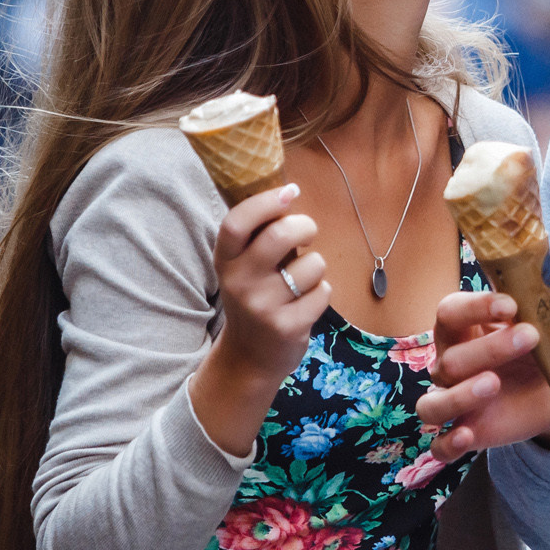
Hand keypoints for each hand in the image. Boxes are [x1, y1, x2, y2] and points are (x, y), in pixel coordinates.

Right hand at [191, 184, 326, 454]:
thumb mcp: (243, 268)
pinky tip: (305, 304)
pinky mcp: (287, 327)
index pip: (236, 223)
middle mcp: (239, 283)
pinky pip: (323, 292)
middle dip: (304, 226)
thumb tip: (289, 192)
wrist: (250, 358)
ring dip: (316, 267)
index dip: (265, 203)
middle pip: (280, 235)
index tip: (289, 192)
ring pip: (312, 264)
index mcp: (225, 262)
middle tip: (307, 231)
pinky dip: (322, 293)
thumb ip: (258, 237)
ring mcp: (262, 307)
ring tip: (301, 281)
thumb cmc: (255, 297)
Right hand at [414, 282, 549, 459]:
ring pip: (432, 404)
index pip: (451, 312)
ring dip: (460, 396)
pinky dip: (448, 443)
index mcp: (462, 328)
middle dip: (489, 349)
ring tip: (493, 383)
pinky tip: (468, 435)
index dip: (475, 307)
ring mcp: (452, 399)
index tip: (510, 304)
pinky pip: (439, 446)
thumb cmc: (539, 345)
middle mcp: (449, 363)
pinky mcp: (463, 433)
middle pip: (450, 359)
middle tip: (530, 337)